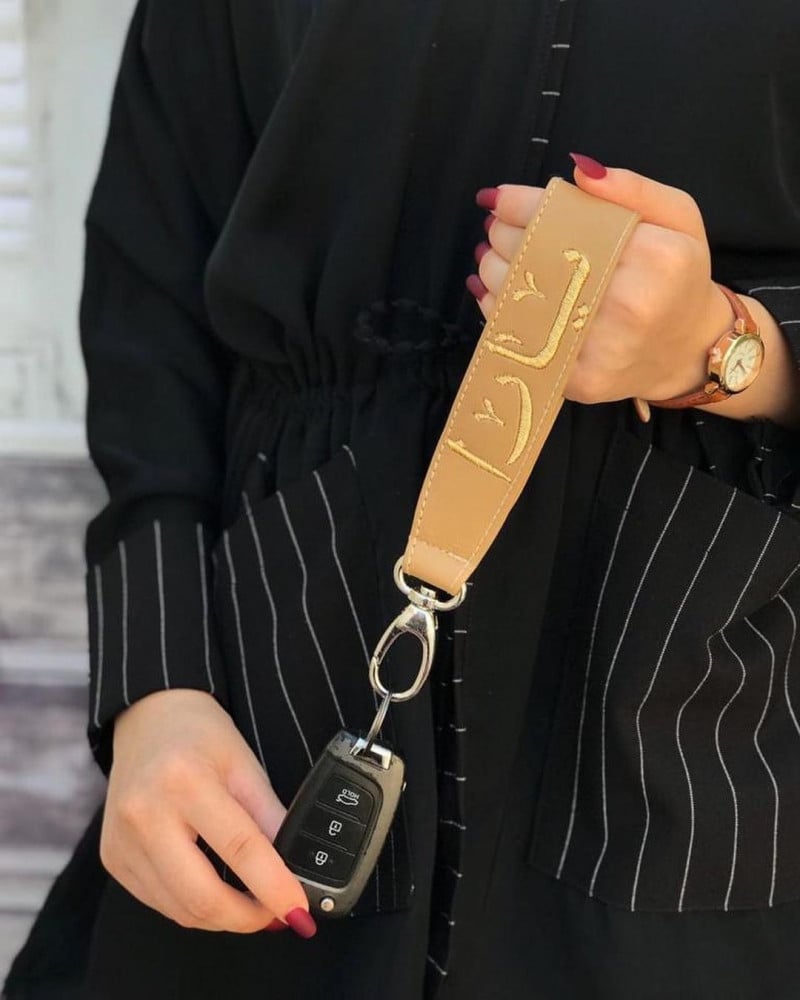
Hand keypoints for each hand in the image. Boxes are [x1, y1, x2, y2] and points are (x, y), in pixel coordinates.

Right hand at [101, 688, 313, 934]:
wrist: (148, 718)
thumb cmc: (200, 735)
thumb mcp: (245, 764)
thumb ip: (271, 817)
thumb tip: (296, 870)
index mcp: (184, 779)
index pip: (239, 848)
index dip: (274, 886)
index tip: (298, 910)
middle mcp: (144, 813)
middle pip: (201, 896)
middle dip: (247, 918)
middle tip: (276, 915)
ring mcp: (122, 841)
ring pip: (181, 909)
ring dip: (223, 917)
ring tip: (251, 902)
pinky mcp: (112, 859)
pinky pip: (161, 902)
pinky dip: (194, 907)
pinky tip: (213, 888)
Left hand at [470, 155, 733, 405]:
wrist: (688, 351)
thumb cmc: (678, 278)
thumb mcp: (679, 217)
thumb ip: (632, 188)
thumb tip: (579, 170)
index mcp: (654, 255)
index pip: (565, 220)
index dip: (519, 206)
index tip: (497, 199)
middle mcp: (627, 304)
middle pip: (537, 260)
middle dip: (504, 237)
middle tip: (495, 228)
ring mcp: (601, 347)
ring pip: (520, 300)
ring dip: (493, 272)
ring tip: (492, 255)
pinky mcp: (578, 380)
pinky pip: (522, 340)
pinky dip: (497, 311)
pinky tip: (492, 291)